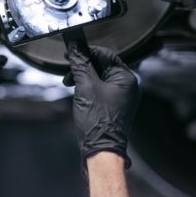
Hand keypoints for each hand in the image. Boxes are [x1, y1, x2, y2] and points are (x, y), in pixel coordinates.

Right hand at [64, 42, 139, 170]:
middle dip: (83, 66)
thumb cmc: (97, 121)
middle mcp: (128, 86)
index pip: (106, 54)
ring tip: (69, 83)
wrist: (101, 150)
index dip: (86, 51)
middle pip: (102, 66)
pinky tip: (77, 92)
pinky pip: (101, 90)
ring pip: (100, 78)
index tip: (70, 51)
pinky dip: (87, 88)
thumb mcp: (85, 87)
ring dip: (83, 77)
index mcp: (126, 78)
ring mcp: (122, 97)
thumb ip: (80, 64)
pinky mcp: (114, 106)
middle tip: (67, 70)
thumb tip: (75, 46)